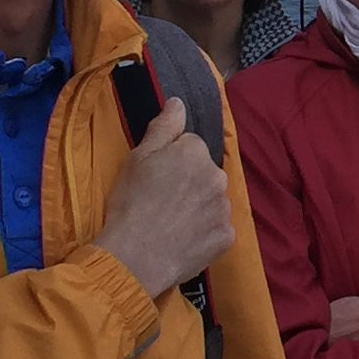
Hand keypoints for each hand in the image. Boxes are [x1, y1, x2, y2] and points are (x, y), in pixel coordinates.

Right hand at [93, 102, 232, 298]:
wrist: (136, 256)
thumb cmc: (131, 203)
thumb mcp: (138, 158)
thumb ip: (164, 126)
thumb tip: (179, 102)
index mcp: (196, 153)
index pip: (189, 147)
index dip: (171, 161)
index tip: (156, 179)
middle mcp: (218, 177)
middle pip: (205, 173)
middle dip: (189, 182)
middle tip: (162, 202)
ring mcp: (225, 209)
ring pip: (212, 200)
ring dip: (198, 207)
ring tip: (172, 223)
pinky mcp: (227, 237)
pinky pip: (217, 228)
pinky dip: (204, 232)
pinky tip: (184, 240)